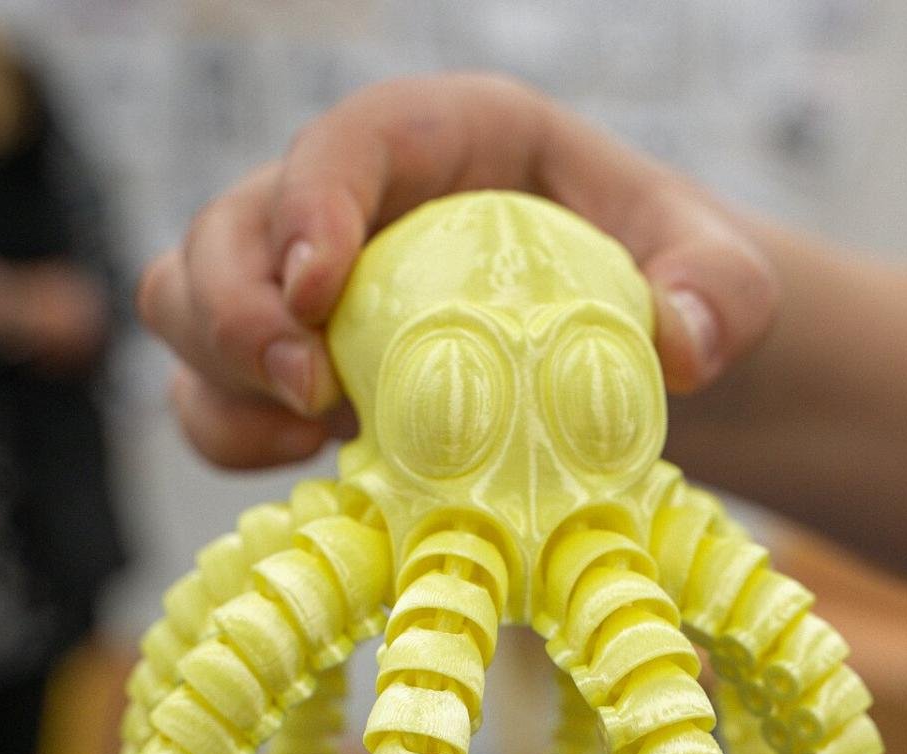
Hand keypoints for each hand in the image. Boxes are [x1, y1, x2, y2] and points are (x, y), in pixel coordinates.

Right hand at [139, 72, 776, 469]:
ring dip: (219, 372)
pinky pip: (206, 391)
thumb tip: (680, 345)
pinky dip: (229, 430)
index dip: (311, 201)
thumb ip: (718, 291)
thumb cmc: (661, 278)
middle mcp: (354, 203)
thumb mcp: (719, 271)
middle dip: (237, 308)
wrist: (624, 348)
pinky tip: (305, 460)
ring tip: (308, 429)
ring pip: (186, 301)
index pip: (345, 140)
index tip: (322, 286)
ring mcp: (308, 288)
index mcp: (446, 140)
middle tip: (313, 390)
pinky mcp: (293, 367)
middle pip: (227, 225)